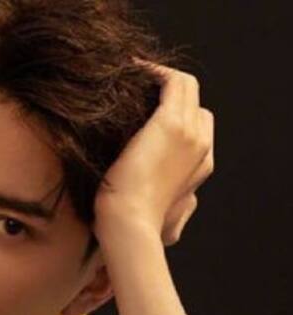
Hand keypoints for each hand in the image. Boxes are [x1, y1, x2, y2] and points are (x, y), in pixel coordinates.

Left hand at [93, 63, 214, 245]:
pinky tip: (130, 70)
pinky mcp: (171, 124)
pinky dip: (154, 71)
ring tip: (132, 73)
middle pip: (194, 103)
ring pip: (186, 87)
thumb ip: (170, 210)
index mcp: (201, 166)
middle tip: (136, 87)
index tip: (143, 106)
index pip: (199, 125)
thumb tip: (171, 228)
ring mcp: (190, 133)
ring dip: (160, 76)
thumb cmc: (134, 224)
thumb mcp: (162, 219)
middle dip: (168, 92)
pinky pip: (173, 81)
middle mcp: (203, 146)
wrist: (129, 226)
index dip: (175, 112)